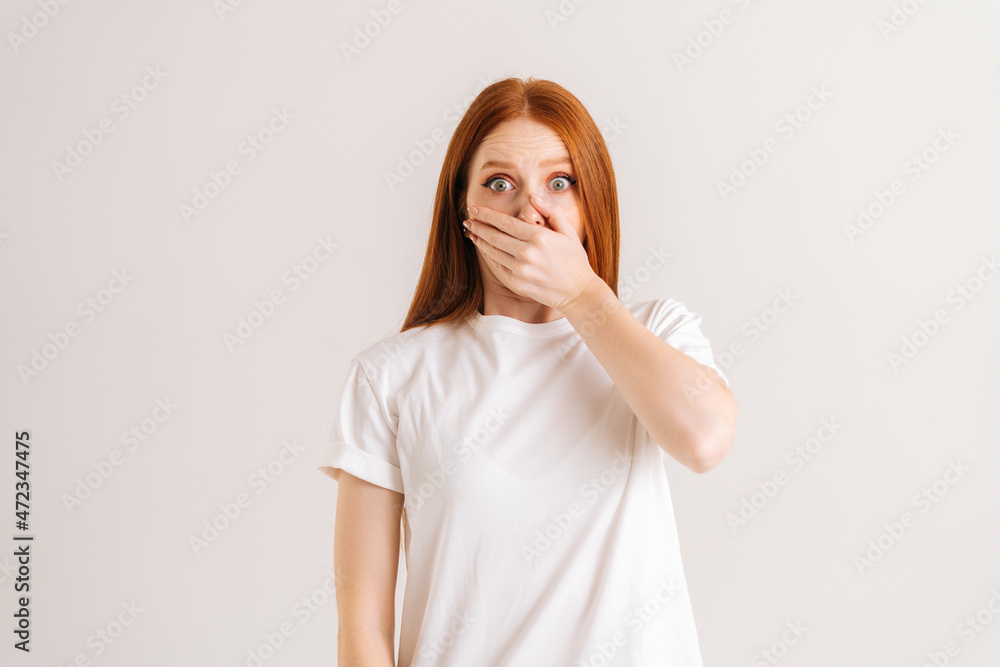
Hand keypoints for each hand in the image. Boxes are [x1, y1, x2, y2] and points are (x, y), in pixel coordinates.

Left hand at [464, 195, 599, 313]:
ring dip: (480, 241)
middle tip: (467, 220)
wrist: (578, 292)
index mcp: (539, 237)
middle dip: (478, 226)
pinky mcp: (517, 284)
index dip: (487, 215)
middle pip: (494, 236)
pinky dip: (488, 257)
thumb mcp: (569, 232)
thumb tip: (533, 197)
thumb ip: (551, 211)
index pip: (505, 222)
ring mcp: (521, 270)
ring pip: (493, 252)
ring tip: (472, 233)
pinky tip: (484, 249)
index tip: (475, 209)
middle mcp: (527, 253)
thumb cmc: (575, 261)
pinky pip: (497, 267)